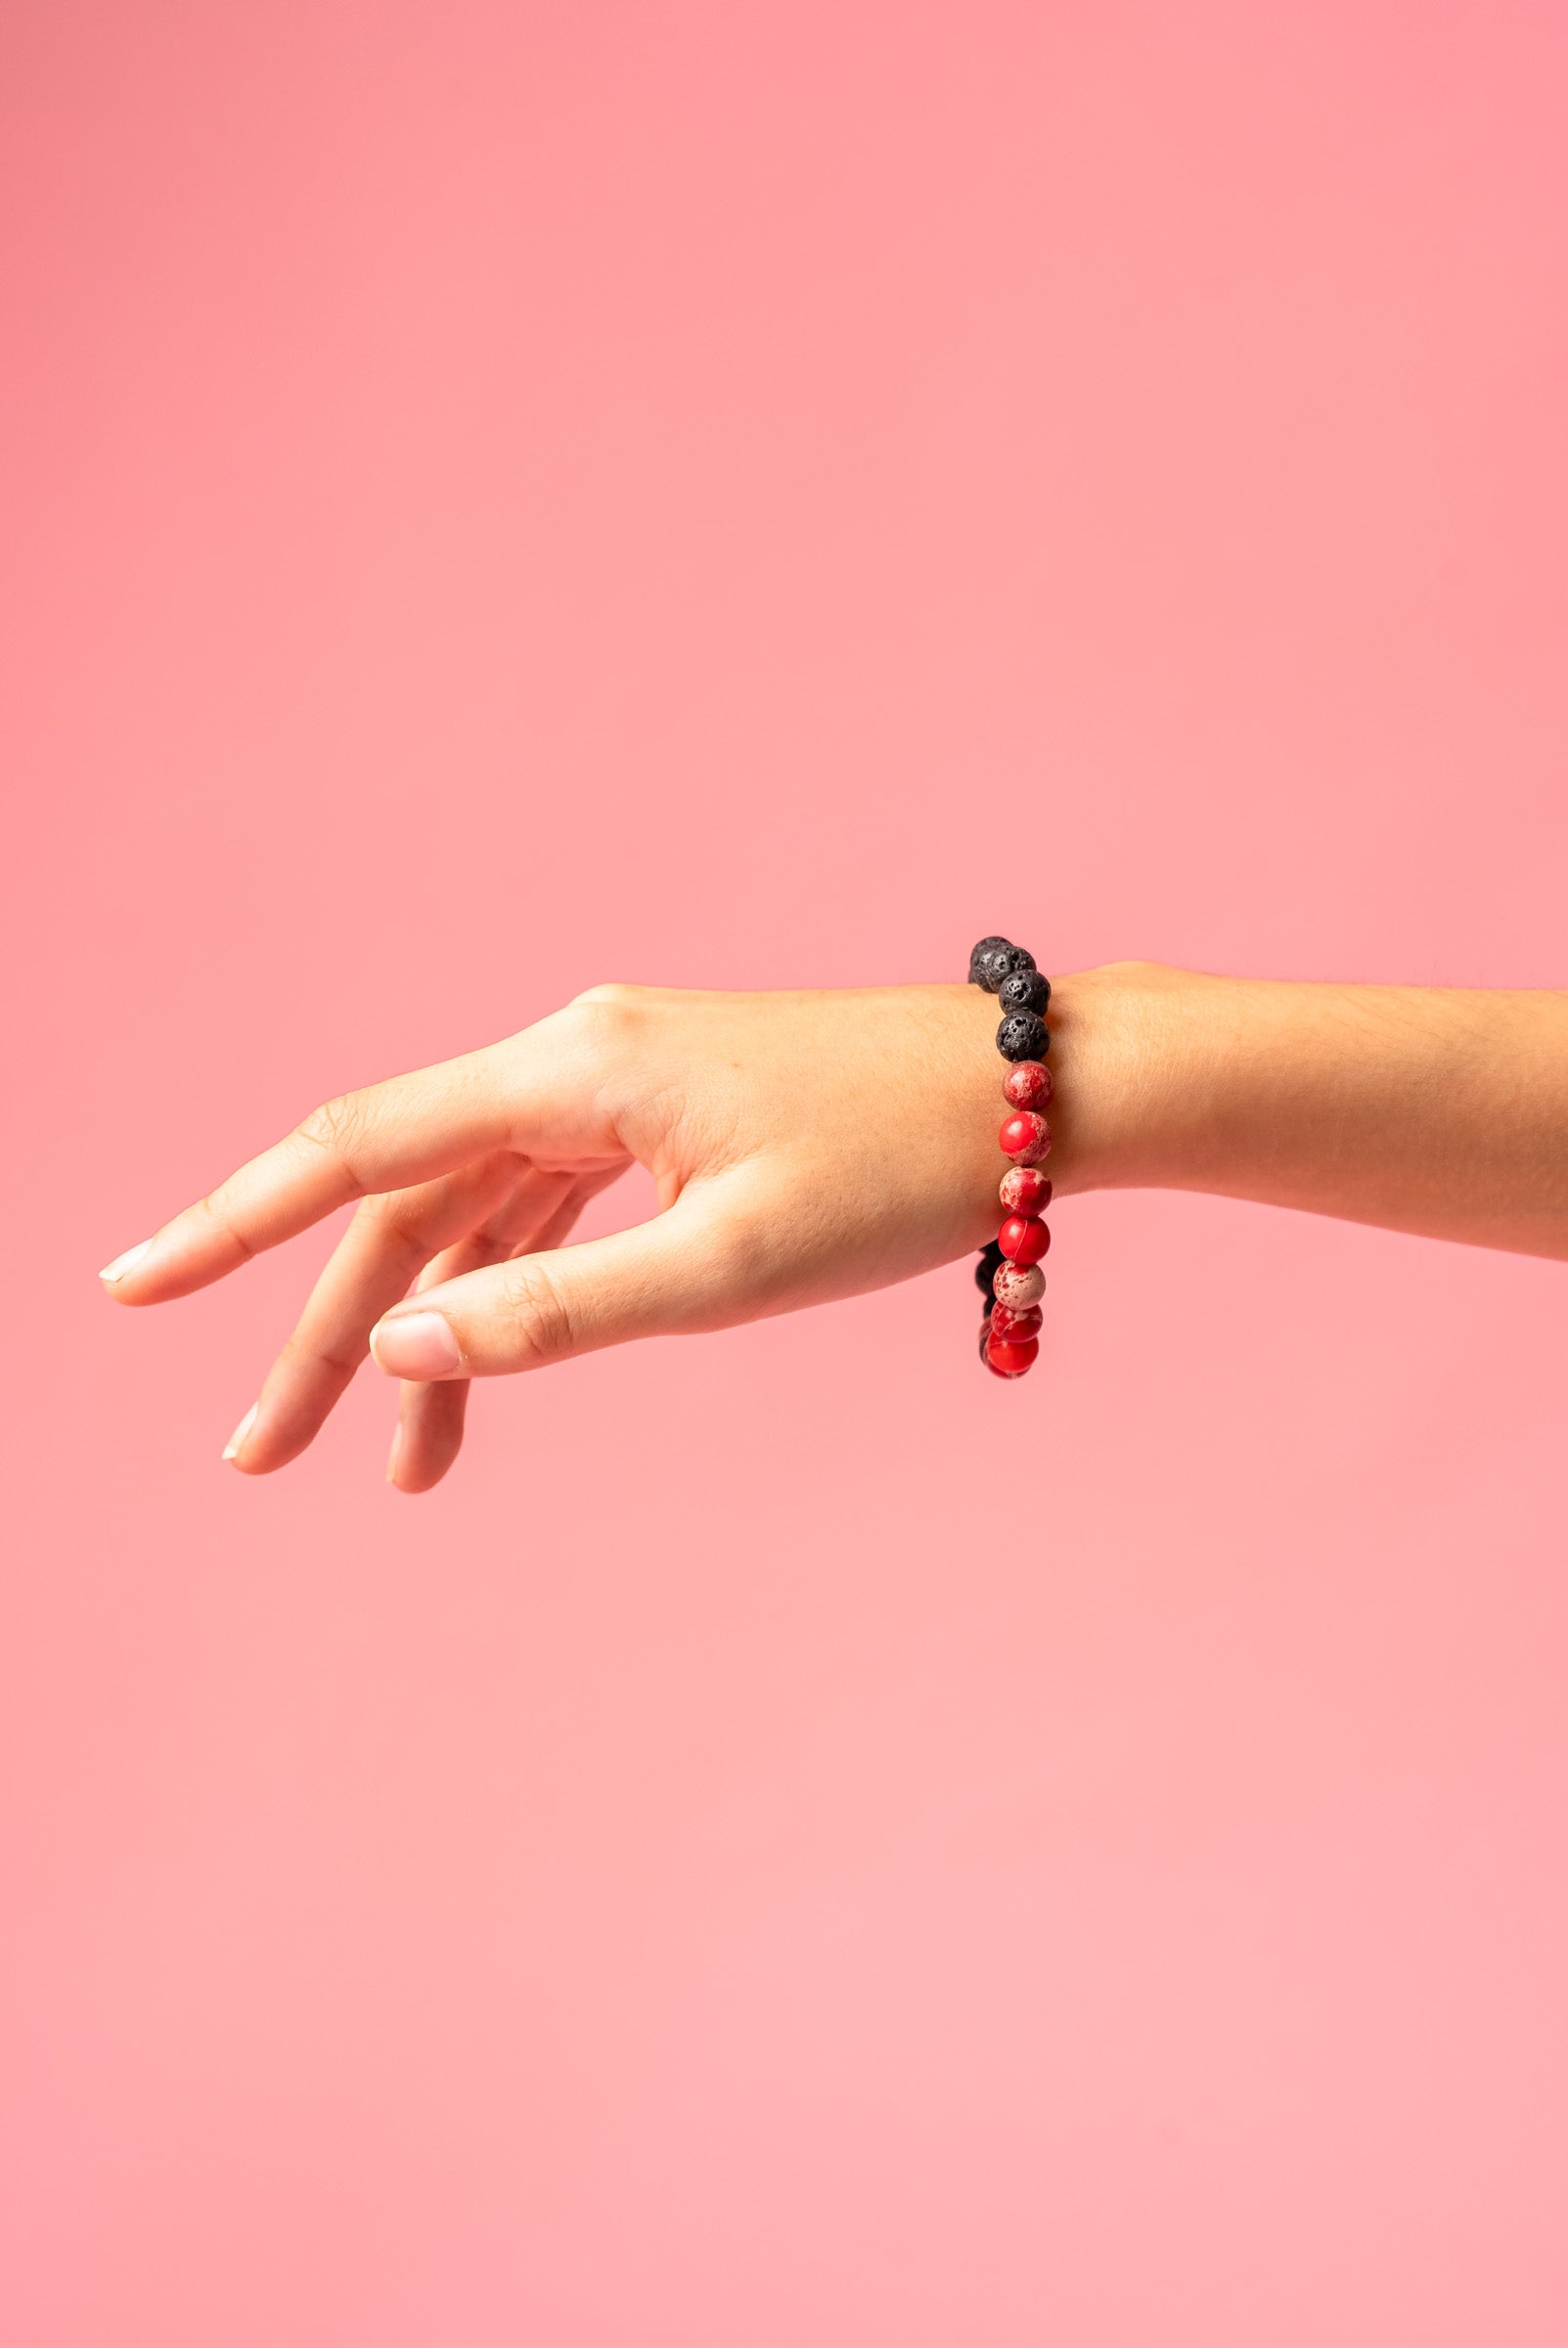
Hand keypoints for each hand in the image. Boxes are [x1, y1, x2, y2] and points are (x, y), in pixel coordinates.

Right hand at [98, 983, 1032, 1489]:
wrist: (1038, 1096)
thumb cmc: (899, 1171)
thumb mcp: (726, 1266)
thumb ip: (555, 1311)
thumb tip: (399, 1344)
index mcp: (573, 1070)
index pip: (358, 1148)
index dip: (235, 1223)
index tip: (134, 1286)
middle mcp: (576, 1060)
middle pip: (406, 1200)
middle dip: (326, 1330)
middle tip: (260, 1457)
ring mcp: (620, 1087)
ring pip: (476, 1215)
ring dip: (423, 1331)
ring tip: (392, 1474)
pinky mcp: (666, 1118)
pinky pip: (548, 1209)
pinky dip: (508, 1296)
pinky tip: (480, 1375)